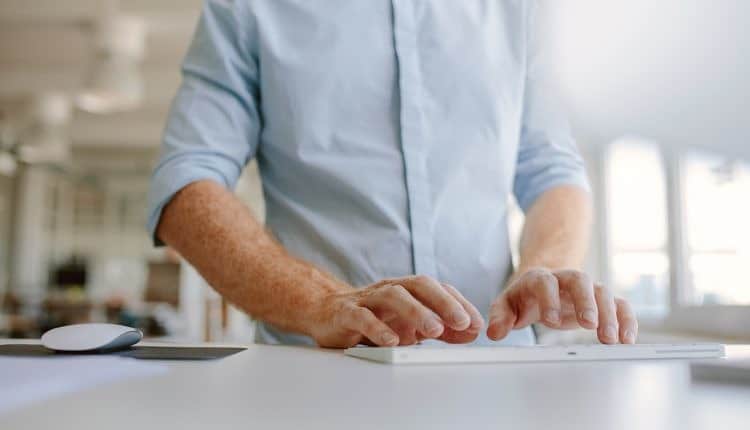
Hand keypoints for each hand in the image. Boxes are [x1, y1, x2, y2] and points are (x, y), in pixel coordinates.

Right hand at [309, 275, 484, 347]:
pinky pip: (362, 317)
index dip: (458, 303)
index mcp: (407, 290)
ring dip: (416, 312)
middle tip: (461, 322)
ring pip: (393, 297)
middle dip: (442, 302)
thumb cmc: (373, 317)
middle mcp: (389, 289)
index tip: (475, 323)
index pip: (437, 289)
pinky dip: (378, 327)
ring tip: (434, 330)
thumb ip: (441, 328)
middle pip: (418, 286)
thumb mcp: (410, 325)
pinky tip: (392, 341)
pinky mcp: (346, 313)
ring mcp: (367, 300)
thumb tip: (471, 332)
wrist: (326, 312)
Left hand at [486, 268, 637, 343]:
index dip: (549, 299)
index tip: (551, 321)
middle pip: (580, 280)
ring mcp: (586, 288)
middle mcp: (565, 279)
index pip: (545, 282)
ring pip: (603, 292)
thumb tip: (494, 333)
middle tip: (589, 325)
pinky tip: (628, 340)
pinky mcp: (600, 301)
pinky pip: (619, 304)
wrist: (542, 284)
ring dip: (609, 314)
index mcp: (539, 278)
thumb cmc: (523, 297)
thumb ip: (499, 317)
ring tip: (611, 340)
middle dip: (586, 302)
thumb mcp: (506, 305)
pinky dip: (626, 319)